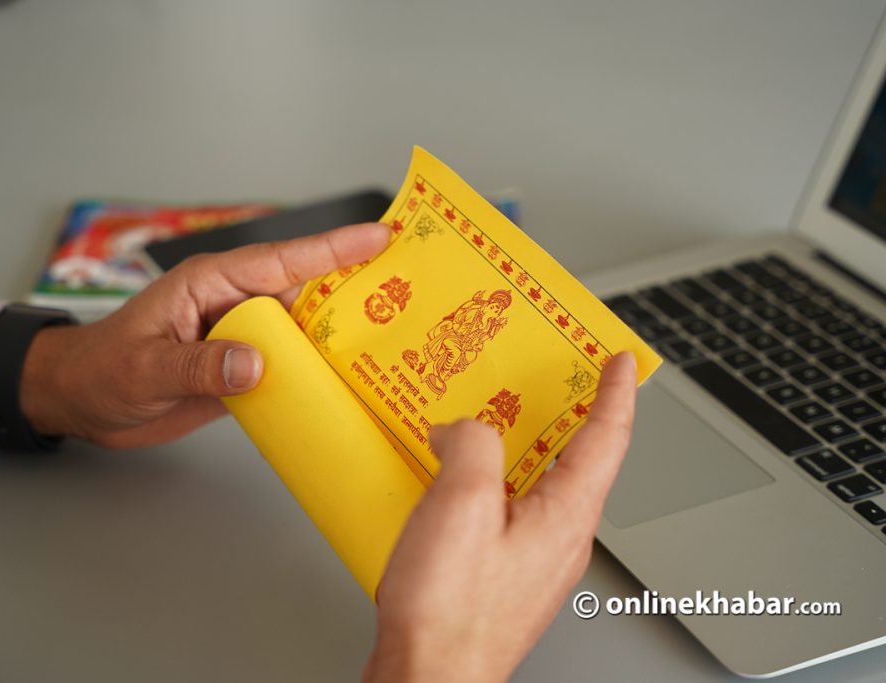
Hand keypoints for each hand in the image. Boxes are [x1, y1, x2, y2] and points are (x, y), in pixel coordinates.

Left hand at [18, 222, 389, 448]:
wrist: (79, 403)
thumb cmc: (101, 371)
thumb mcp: (145, 368)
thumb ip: (199, 366)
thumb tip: (258, 365)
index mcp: (211, 284)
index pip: (281, 262)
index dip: (332, 250)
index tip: (380, 237)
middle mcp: (235, 305)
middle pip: (306, 293)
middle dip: (358, 290)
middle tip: (415, 290)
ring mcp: (242, 338)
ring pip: (304, 332)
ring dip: (345, 338)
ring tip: (401, 341)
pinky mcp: (242, 371)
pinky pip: (290, 368)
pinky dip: (319, 375)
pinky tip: (353, 386)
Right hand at [365, 352, 637, 682]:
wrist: (429, 680)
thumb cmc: (451, 612)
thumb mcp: (462, 504)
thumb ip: (472, 445)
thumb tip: (462, 429)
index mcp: (566, 515)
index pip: (607, 439)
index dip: (616, 392)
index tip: (621, 361)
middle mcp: (558, 539)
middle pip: (576, 460)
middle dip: (565, 414)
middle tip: (554, 378)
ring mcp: (531, 561)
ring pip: (536, 487)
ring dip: (518, 448)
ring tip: (487, 421)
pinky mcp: (500, 577)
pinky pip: (505, 513)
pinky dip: (488, 484)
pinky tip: (452, 482)